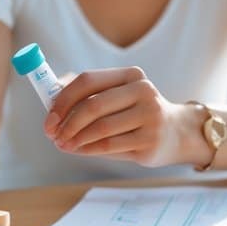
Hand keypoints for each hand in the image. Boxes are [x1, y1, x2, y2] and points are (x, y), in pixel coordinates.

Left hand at [44, 67, 211, 167]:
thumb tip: (50, 100)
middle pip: (93, 105)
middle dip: (67, 123)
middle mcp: (144, 92)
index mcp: (131, 75)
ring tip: (63, 145)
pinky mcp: (150, 142)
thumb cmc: (136, 113)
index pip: (88, 81)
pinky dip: (88, 149)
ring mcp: (150, 117)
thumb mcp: (118, 96)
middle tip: (52, 136)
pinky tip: (79, 150)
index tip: (49, 117)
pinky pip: (110, 146)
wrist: (177, 133)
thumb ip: (88, 94)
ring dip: (75, 140)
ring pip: (100, 130)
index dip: (63, 100)